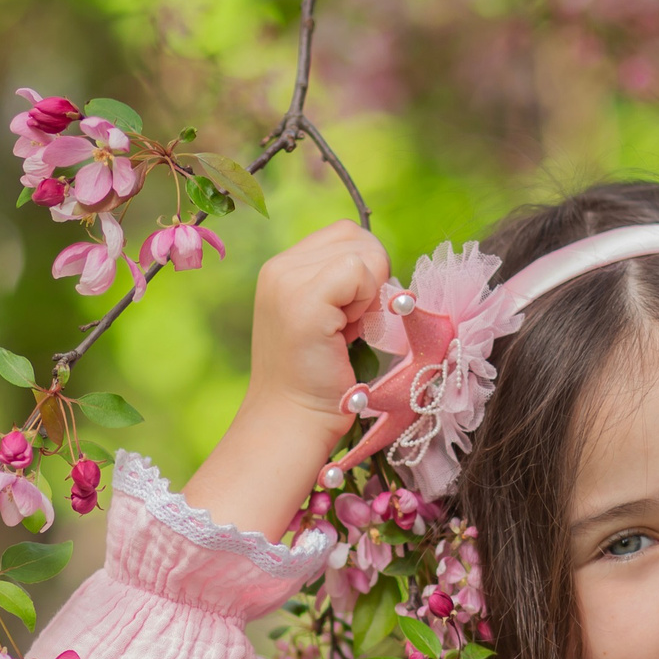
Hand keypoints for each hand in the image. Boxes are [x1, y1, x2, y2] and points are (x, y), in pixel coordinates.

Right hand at [181, 222, 388, 536]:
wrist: (292, 423)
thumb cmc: (319, 382)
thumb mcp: (329, 318)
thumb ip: (344, 284)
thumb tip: (381, 266)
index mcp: (282, 269)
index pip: (345, 234)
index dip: (364, 270)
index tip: (351, 315)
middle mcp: (278, 267)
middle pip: (357, 237)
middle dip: (371, 279)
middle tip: (350, 325)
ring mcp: (286, 281)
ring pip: (361, 251)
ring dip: (369, 293)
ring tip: (346, 330)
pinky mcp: (303, 299)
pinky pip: (359, 270)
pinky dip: (366, 302)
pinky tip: (347, 333)